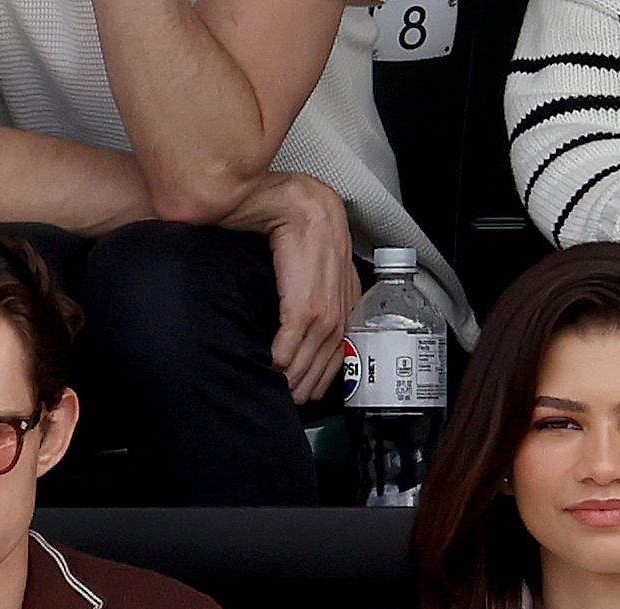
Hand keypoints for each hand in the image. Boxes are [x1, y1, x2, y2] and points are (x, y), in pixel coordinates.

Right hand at [265, 175, 360, 403]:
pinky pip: (294, 340)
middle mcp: (342, 304)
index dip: (322, 376)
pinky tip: (270, 366)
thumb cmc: (297, 225)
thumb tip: (296, 317)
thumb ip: (311, 287)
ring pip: (310, 355)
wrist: (290, 198)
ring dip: (291, 377)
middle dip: (305, 384)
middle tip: (286, 400)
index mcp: (348, 297)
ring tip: (275, 390)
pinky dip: (281, 357)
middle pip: (326, 360)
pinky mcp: (305, 299)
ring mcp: (326, 303)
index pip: (340, 350)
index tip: (305, 392)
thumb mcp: (313, 260)